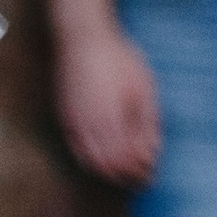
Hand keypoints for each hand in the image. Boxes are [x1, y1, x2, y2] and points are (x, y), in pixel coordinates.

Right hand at [57, 26, 161, 181]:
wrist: (82, 37)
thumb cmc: (118, 59)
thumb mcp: (143, 88)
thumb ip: (148, 124)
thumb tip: (152, 154)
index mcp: (112, 118)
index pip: (126, 160)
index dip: (140, 172)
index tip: (152, 174)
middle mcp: (89, 124)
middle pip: (108, 166)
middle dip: (127, 176)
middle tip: (142, 179)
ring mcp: (73, 121)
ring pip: (90, 161)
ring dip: (109, 172)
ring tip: (125, 173)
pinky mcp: (64, 117)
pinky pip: (76, 149)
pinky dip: (90, 161)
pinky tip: (103, 159)